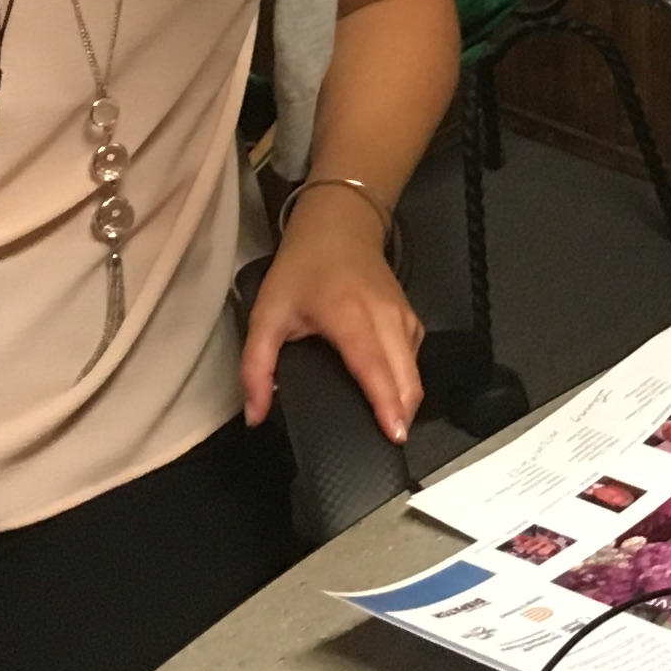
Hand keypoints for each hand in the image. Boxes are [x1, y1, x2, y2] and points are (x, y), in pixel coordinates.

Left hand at [242, 181, 425, 442]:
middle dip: (402, 415)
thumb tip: (255, 415)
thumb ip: (255, 368)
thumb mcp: (266, 315)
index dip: (386, 403)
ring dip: (406, 401)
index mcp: (349, 316)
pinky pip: (416, 358)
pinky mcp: (410, 317)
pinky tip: (390, 394)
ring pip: (416, 371)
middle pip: (407, 378)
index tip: (394, 435)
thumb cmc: (302, 268)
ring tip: (388, 426)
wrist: (338, 225)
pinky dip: (407, 381)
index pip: (375, 367)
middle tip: (387, 445)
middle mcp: (385, 316)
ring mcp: (403, 316)